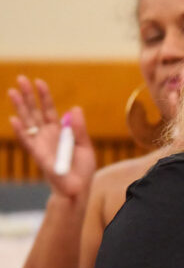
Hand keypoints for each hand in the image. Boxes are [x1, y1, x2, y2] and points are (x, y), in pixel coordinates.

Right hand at [7, 76, 95, 197]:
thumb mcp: (85, 145)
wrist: (78, 188)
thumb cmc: (81, 169)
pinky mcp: (38, 155)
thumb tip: (75, 108)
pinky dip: (21, 131)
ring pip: (27, 122)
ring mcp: (40, 144)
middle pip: (34, 112)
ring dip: (20, 107)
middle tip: (20, 78)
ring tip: (13, 92)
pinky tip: (14, 119)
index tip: (39, 81)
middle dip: (28, 95)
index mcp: (59, 131)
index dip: (44, 96)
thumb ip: (79, 128)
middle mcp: (46, 136)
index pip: (49, 110)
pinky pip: (27, 141)